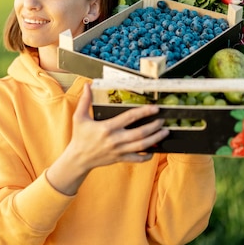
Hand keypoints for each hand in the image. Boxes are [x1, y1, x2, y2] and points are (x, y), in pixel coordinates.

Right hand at [46, 84, 168, 194]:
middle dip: (154, 126)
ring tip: (164, 132)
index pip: (129, 118)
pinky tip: (153, 150)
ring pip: (141, 146)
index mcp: (107, 128)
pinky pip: (137, 159)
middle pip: (140, 133)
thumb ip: (85, 101)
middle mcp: (115, 140)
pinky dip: (147, 156)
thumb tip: (88, 85)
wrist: (78, 158)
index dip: (144, 112)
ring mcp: (119, 150)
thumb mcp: (79, 117)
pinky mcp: (120, 158)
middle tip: (162, 120)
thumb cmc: (80, 137)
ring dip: (155, 139)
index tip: (155, 108)